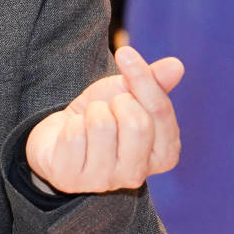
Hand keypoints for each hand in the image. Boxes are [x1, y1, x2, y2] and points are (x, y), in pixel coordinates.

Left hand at [25, 46, 184, 194]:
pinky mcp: (72, 179)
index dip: (142, 78)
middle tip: (105, 107)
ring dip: (90, 112)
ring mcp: (105, 181)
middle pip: (136, 122)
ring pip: (102, 125)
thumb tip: (176, 66)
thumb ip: (153, 82)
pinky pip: (74, 135)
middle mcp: (139, 175)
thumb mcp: (127, 93)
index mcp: (164, 155)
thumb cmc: (101, 116)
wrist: (57, 139)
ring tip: (87, 122)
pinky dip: (69, 124)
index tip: (125, 53)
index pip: (161, 111)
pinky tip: (69, 135)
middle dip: (114, 102)